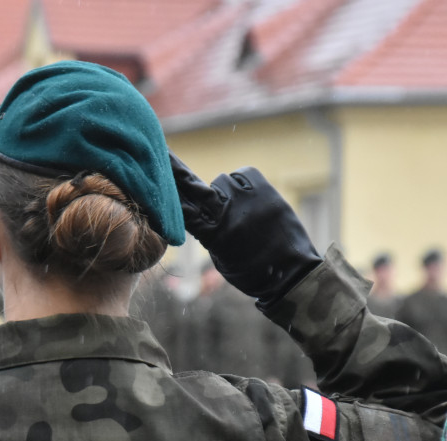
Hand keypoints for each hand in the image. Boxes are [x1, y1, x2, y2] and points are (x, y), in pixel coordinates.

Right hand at [171, 151, 321, 303]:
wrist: (291, 274)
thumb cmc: (251, 272)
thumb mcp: (220, 259)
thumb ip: (207, 234)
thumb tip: (199, 211)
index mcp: (212, 235)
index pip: (181, 208)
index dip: (167, 191)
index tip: (155, 176)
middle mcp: (227, 214)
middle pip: (196, 187)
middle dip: (182, 176)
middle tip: (169, 160)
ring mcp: (247, 200)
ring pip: (222, 180)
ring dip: (222, 189)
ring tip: (234, 204)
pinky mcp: (266, 192)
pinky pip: (245, 174)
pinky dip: (242, 181)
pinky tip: (247, 194)